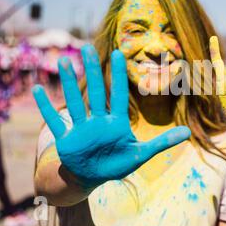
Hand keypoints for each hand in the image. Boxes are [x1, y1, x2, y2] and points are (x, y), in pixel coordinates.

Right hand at [32, 45, 190, 189]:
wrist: (92, 176)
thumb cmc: (117, 164)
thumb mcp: (141, 154)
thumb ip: (162, 143)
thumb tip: (187, 134)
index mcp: (116, 123)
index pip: (118, 94)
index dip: (118, 75)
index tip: (118, 53)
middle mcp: (98, 121)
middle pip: (95, 92)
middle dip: (92, 72)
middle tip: (88, 49)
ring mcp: (81, 129)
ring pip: (74, 102)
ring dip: (68, 83)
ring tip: (64, 61)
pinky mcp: (67, 139)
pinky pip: (55, 122)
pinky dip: (46, 108)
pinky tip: (37, 90)